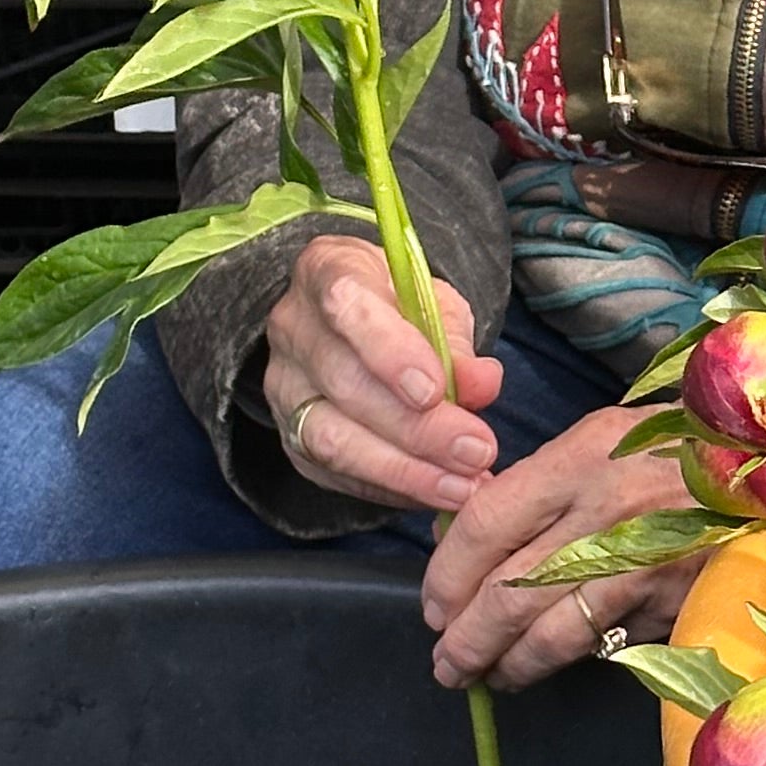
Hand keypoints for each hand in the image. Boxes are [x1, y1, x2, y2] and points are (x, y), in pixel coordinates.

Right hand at [261, 236, 502, 511]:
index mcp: (327, 271)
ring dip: (405, 471)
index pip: (347, 305)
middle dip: (417, 428)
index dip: (389, 351)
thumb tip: (482, 384)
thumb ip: (456, 342)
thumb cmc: (400, 306)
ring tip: (463, 487)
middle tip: (476, 451)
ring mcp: (284, 386)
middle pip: (345, 384)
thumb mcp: (436, 304)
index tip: (434, 391)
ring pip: (331, 439)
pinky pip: (334, 474)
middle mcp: (293, 328)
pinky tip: (434, 493)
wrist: (351, 322)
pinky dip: (391, 489)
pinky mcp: (289, 436)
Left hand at [420, 406, 705, 693]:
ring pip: (552, 635)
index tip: (435, 606)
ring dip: (510, 666)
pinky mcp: (674, 606)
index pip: (485, 524)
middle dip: (466, 640)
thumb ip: (540, 484)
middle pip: (508, 593)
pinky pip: (607, 646)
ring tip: (491, 676)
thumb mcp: (606, 441)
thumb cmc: (680, 451)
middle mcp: (608, 513)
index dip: (446, 575)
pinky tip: (555, 664)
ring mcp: (645, 567)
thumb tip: (467, 537)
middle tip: (449, 662)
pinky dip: (575, 661)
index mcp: (581, 459)